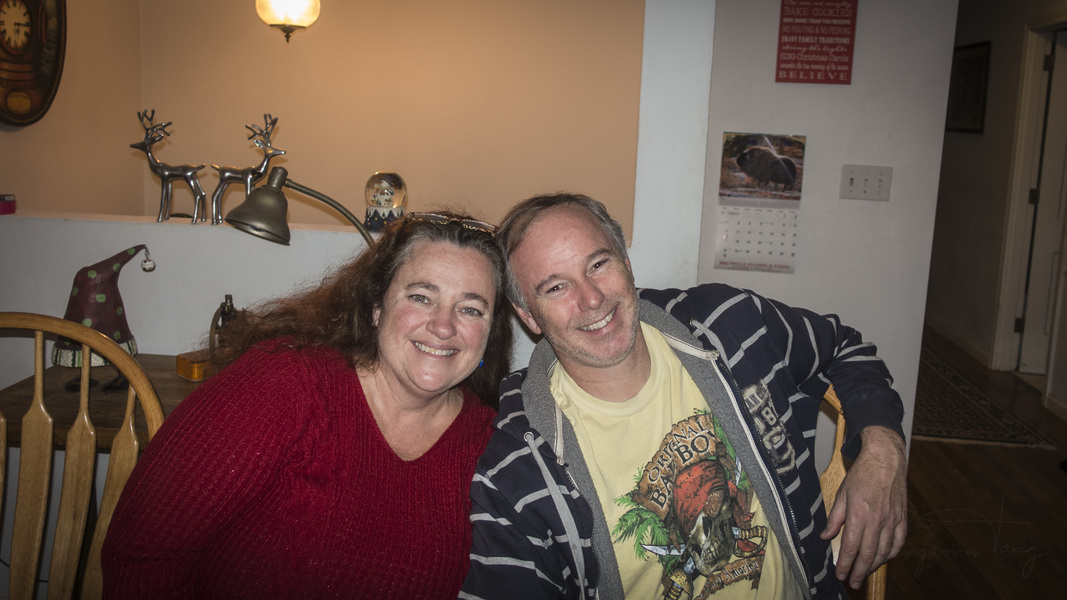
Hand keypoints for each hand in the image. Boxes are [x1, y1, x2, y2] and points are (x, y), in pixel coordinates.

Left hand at [819, 425, 906, 588]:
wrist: (886, 460)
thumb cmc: (862, 474)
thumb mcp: (841, 493)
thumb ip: (834, 518)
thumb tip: (825, 536)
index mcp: (858, 515)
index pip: (850, 547)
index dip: (845, 564)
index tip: (840, 574)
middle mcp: (877, 520)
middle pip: (868, 554)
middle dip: (859, 571)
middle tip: (852, 582)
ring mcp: (892, 520)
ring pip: (884, 552)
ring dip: (874, 566)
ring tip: (865, 572)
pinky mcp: (902, 518)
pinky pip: (899, 542)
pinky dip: (891, 554)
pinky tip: (884, 558)